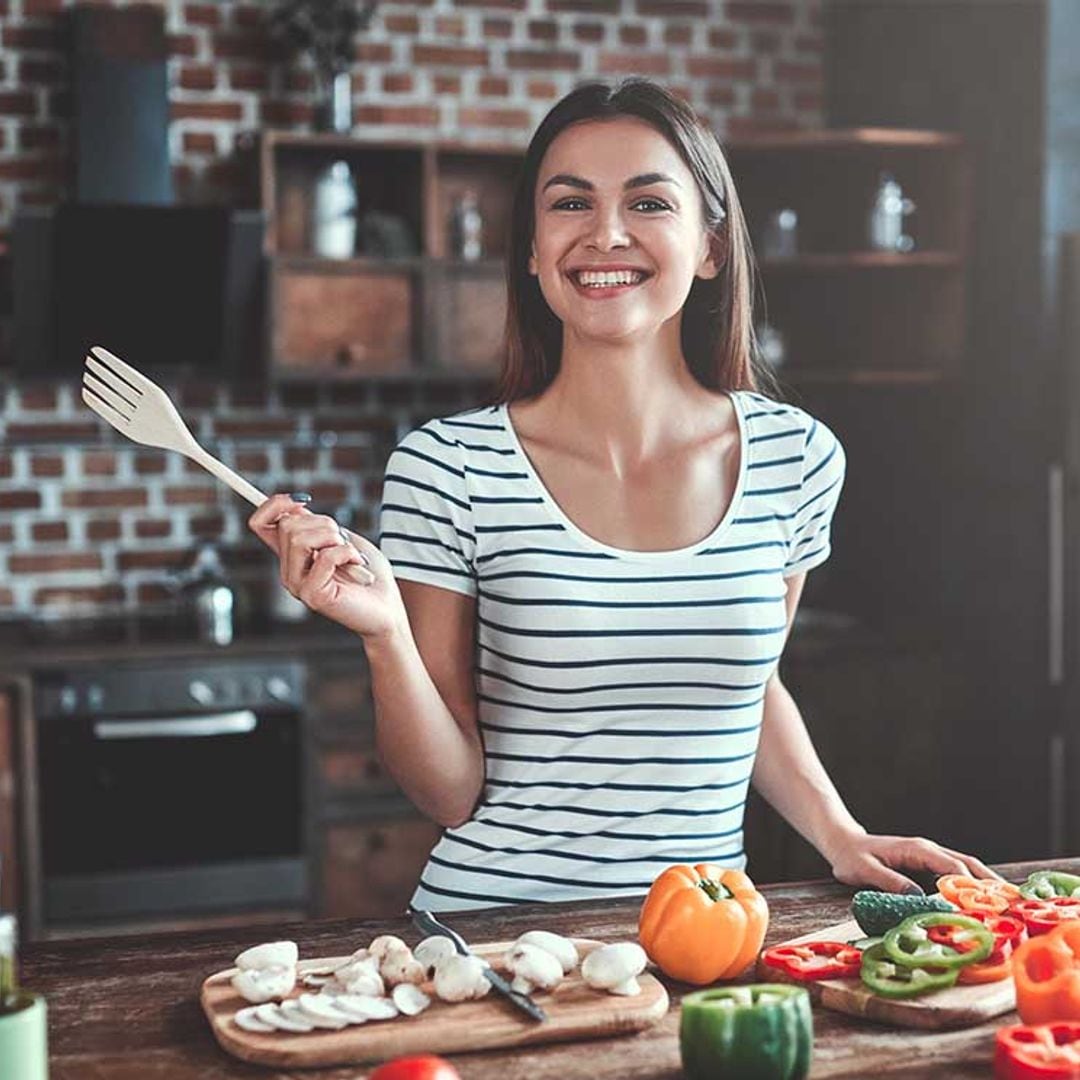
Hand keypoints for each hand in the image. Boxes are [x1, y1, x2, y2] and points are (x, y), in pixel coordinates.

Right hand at [248, 493, 407, 642]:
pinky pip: (324, 557)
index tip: (303, 500)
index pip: (260, 523)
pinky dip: (347, 554)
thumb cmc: (368, 573)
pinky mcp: (312, 596)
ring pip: (300, 538)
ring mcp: (298, 585)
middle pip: (287, 525)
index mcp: (292, 556)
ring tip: (351, 556)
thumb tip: (296, 507)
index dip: (274, 504)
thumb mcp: (343, 539)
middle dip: (324, 524)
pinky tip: (357, 567)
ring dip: (335, 539)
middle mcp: (288, 571)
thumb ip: (318, 526)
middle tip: (344, 542)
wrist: (388, 609)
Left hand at [826, 829, 1002, 893]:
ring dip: (987, 883)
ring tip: (1008, 904)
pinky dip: (974, 884)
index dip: (969, 888)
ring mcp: (930, 854)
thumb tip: (919, 899)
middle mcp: (928, 849)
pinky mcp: (928, 862)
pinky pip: (957, 871)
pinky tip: (984, 899)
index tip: (983, 907)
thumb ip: (891, 883)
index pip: (951, 867)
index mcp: (917, 849)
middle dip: (991, 884)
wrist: (843, 842)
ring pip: (967, 867)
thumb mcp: (865, 871)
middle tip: (1012, 906)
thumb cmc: (852, 857)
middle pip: (968, 864)